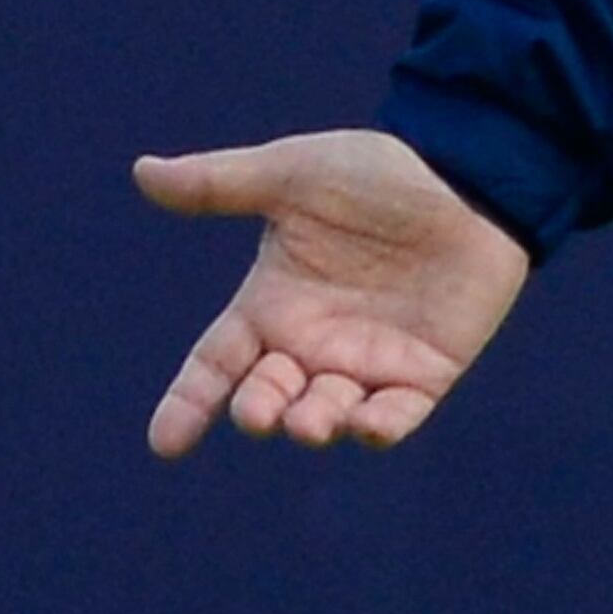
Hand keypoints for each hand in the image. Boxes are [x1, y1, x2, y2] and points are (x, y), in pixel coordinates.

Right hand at [137, 131, 530, 455]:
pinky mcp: (425, 371)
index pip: (215, 365)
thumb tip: (143, 170)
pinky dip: (380, 428)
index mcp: (271, 304)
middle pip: (268, 396)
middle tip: (258, 411)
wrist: (470, 172)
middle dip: (259, 409)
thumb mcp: (293, 174)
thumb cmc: (379, 172)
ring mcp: (368, 362)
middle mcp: (312, 342)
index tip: (165, 443)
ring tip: (309, 423)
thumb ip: (220, 183)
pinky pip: (398, 416)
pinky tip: (368, 426)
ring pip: (326, 414)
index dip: (188, 402)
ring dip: (313, 423)